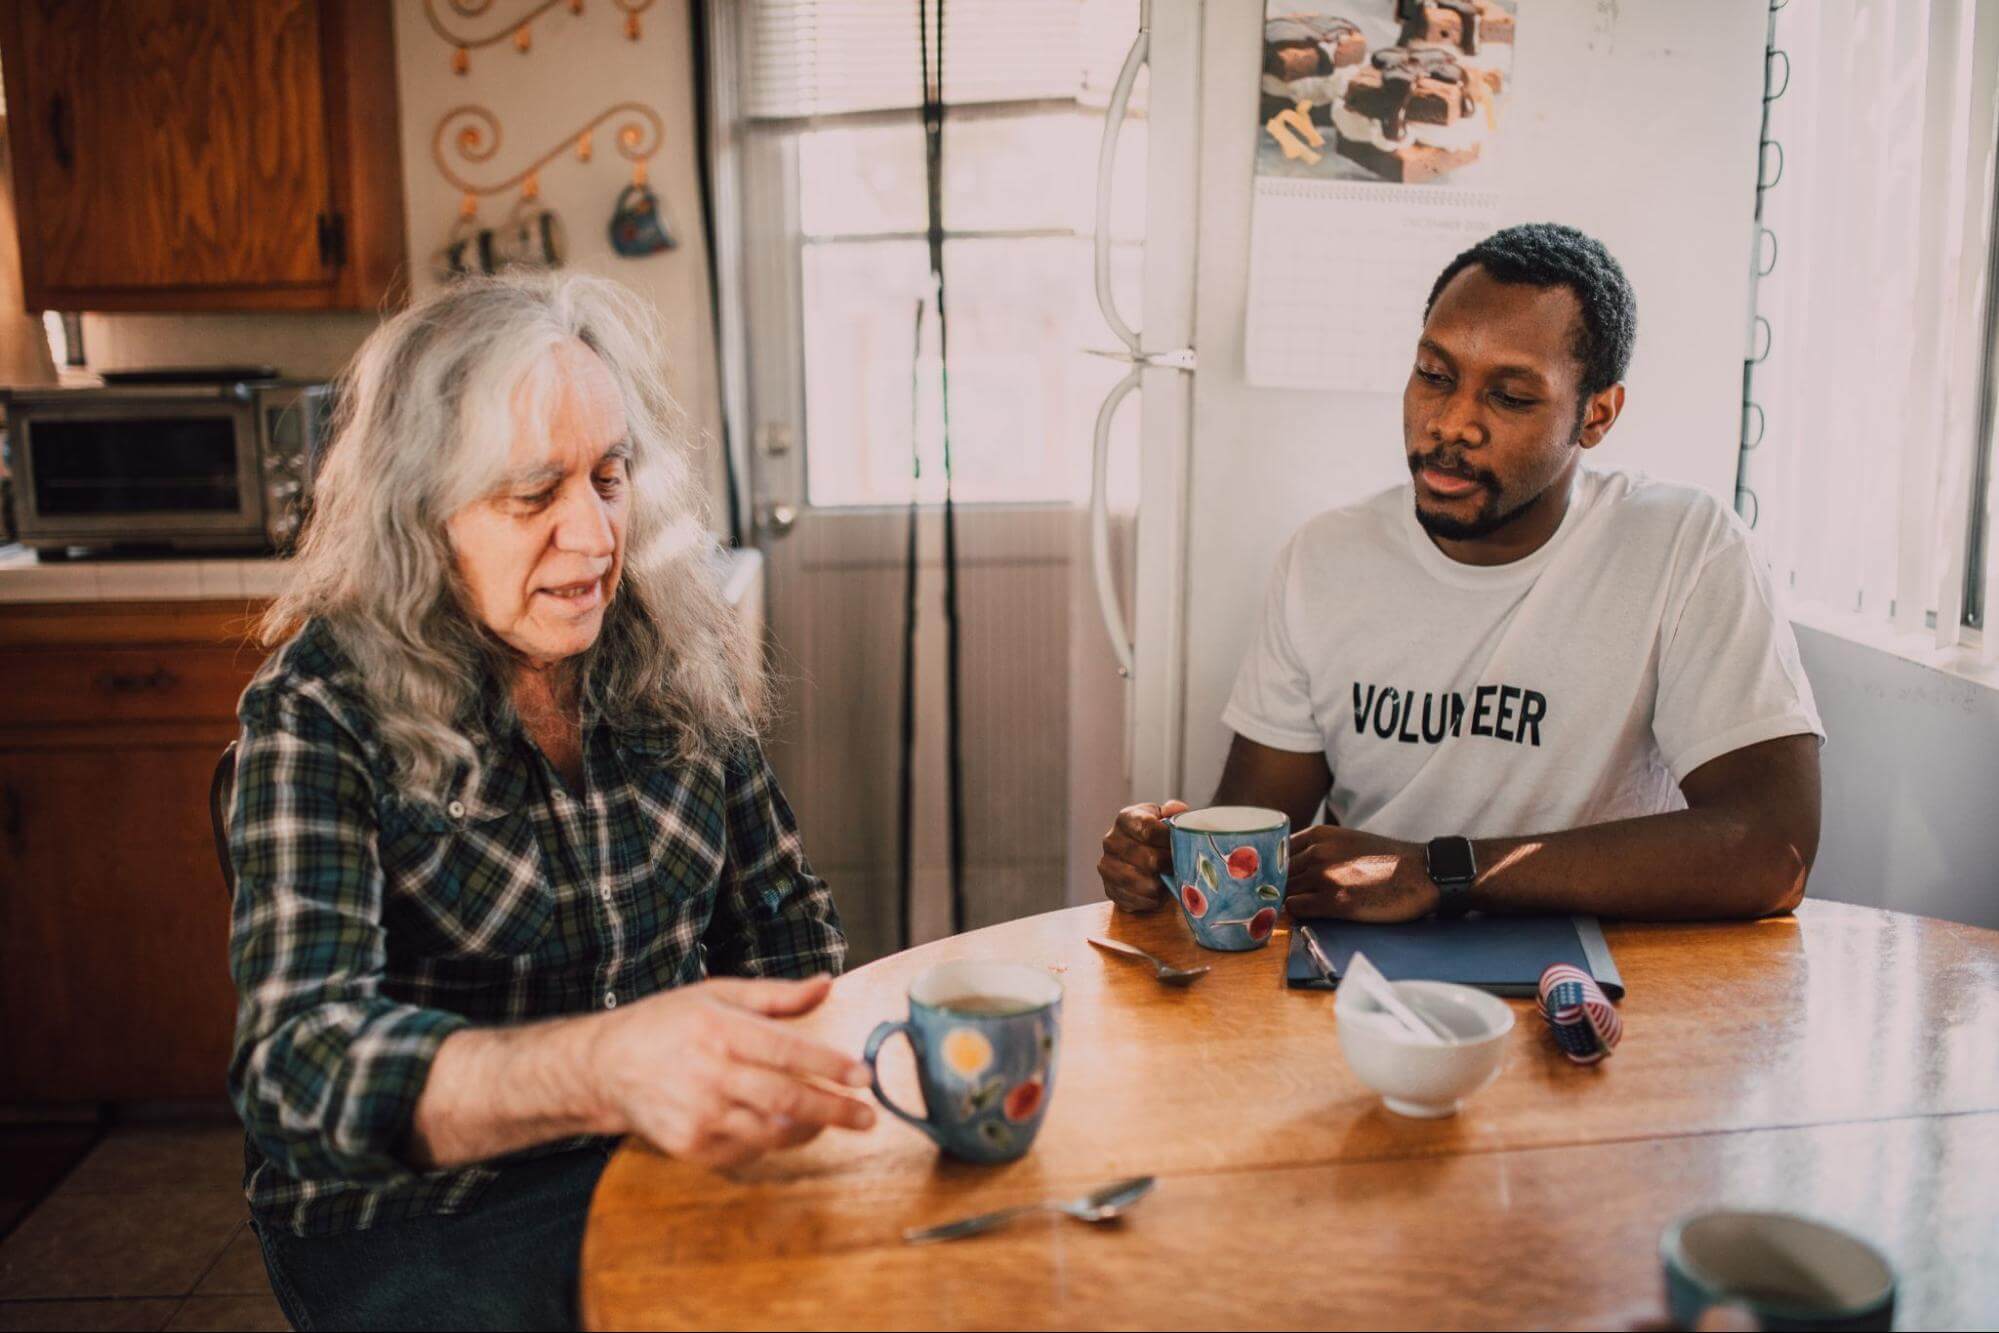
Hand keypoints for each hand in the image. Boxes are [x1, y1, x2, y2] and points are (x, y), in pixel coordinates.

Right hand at [588, 974, 875, 1169]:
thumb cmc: (668, 1023)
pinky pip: (747, 1152)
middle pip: (787, 1100)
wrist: (607, 1066)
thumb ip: (776, 995)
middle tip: (869, 1117)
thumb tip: (826, 984)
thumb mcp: (718, 994)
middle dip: (835, 1111)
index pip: (787, 1052)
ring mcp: (699, 1116)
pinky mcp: (690, 1146)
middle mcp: (710, 1075)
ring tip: (830, 1119)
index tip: (865, 1076)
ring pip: (772, 1133)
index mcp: (720, 1031)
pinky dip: (772, 1142)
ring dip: (809, 1129)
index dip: (830, 1066)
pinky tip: (781, 1128)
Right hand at [1098, 799, 1189, 911]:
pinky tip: (1158, 893)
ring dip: (1160, 883)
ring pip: (1140, 881)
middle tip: (1178, 866)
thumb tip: (1174, 809)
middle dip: (1168, 865)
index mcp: (1125, 818)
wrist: (1138, 857)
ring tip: (1168, 879)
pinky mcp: (1109, 889)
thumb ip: (1173, 812)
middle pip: (1148, 859)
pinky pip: (1134, 899)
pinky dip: (1150, 899)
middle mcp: (1111, 841)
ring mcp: (1107, 866)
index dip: (1168, 840)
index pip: (1148, 829)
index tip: (1182, 844)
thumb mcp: (1164, 818)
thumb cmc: (1155, 836)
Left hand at [1283, 826, 1437, 922]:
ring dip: (1285, 901)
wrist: (1422, 873)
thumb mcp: (1348, 841)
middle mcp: (1318, 853)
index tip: (1270, 877)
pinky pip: (1296, 909)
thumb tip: (1291, 866)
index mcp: (1320, 835)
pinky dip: (1296, 913)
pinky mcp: (1336, 902)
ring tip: (1290, 908)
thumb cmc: (1388, 859)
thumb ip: (1319, 850)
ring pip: (1283, 891)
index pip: (1275, 850)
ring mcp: (1325, 877)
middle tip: (1274, 898)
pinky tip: (1306, 914)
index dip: (1271, 866)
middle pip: (1277, 872)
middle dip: (1275, 885)